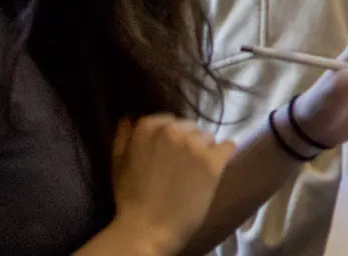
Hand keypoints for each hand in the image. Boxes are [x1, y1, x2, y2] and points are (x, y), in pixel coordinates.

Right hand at [108, 114, 235, 255]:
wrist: (147, 229)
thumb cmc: (130, 199)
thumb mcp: (118, 164)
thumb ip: (124, 137)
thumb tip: (129, 117)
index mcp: (148, 127)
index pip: (170, 121)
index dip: (171, 138)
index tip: (168, 154)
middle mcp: (172, 130)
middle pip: (191, 128)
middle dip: (188, 143)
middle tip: (182, 166)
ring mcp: (194, 145)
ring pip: (209, 138)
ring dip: (205, 151)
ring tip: (195, 172)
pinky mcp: (213, 161)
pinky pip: (228, 147)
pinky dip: (225, 155)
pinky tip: (218, 167)